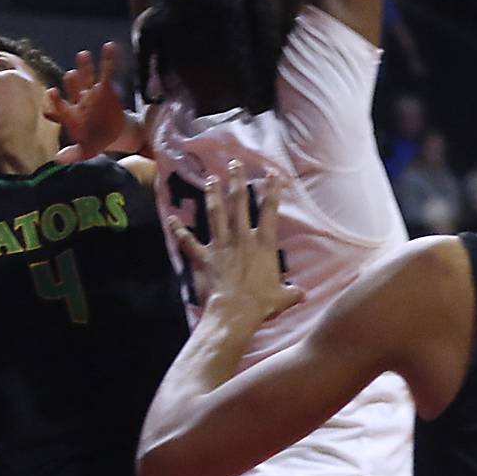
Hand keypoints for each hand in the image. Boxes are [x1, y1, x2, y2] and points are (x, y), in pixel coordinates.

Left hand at [44, 43, 130, 162]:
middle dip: (73, 83)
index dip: (55, 101)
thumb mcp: (85, 151)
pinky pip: (106, 72)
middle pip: (73, 89)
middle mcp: (78, 101)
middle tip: (71, 74)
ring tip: (83, 55)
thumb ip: (73, 154)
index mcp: (70, 114)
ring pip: (87, 78)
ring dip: (85, 67)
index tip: (52, 92)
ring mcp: (91, 93)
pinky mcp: (105, 89)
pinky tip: (109, 46)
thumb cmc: (94, 142)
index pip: (60, 107)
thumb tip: (57, 159)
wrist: (113, 134)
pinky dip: (108, 60)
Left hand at [171, 161, 301, 323]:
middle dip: (237, 182)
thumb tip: (304, 295)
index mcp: (263, 244)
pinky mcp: (205, 257)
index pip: (270, 211)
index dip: (272, 191)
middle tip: (234, 164)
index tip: (272, 174)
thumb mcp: (282, 297)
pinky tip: (172, 219)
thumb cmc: (261, 303)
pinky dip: (180, 231)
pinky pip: (189, 242)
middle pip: (239, 204)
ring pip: (216, 214)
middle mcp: (242, 238)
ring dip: (213, 195)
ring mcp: (221, 246)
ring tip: (210, 179)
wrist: (235, 312)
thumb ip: (292, 292)